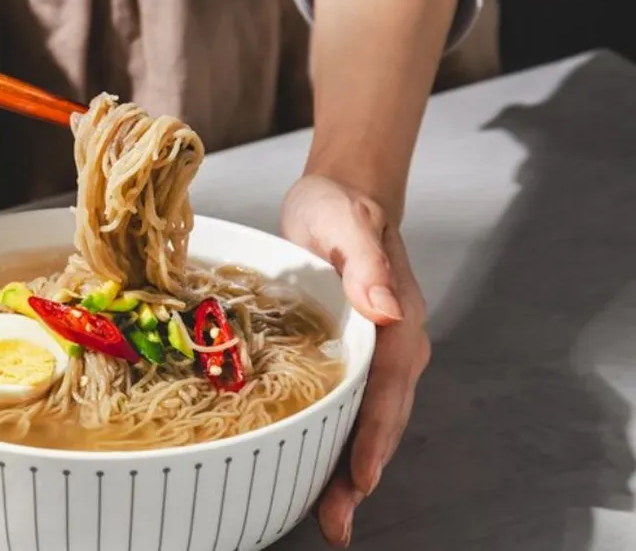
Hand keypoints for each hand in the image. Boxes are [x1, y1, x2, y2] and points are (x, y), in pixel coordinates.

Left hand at [280, 174, 430, 546]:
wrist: (341, 195)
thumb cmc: (339, 207)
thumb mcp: (346, 223)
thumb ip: (366, 264)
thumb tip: (385, 308)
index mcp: (397, 321)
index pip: (388, 390)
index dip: (374, 437)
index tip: (360, 478)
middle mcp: (395, 345)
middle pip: (382, 419)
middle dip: (361, 472)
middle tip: (337, 522)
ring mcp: (378, 354)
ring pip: (368, 421)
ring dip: (349, 468)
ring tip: (330, 517)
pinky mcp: (355, 355)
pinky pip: (351, 406)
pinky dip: (338, 441)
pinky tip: (317, 469)